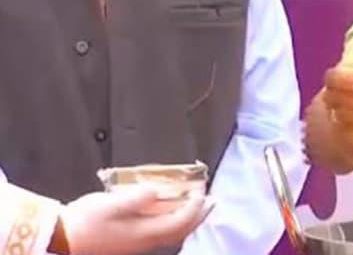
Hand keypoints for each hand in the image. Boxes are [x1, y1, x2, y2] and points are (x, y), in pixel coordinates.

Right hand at [61, 185, 212, 254]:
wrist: (61, 240)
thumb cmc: (84, 221)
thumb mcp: (110, 204)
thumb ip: (137, 197)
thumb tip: (157, 190)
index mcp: (144, 233)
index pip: (181, 220)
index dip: (195, 205)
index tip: (202, 187)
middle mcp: (146, 241)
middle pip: (181, 230)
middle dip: (199, 214)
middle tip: (212, 199)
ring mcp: (138, 243)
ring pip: (172, 233)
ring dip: (187, 218)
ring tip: (198, 204)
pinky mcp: (130, 241)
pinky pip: (161, 232)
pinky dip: (172, 220)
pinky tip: (170, 211)